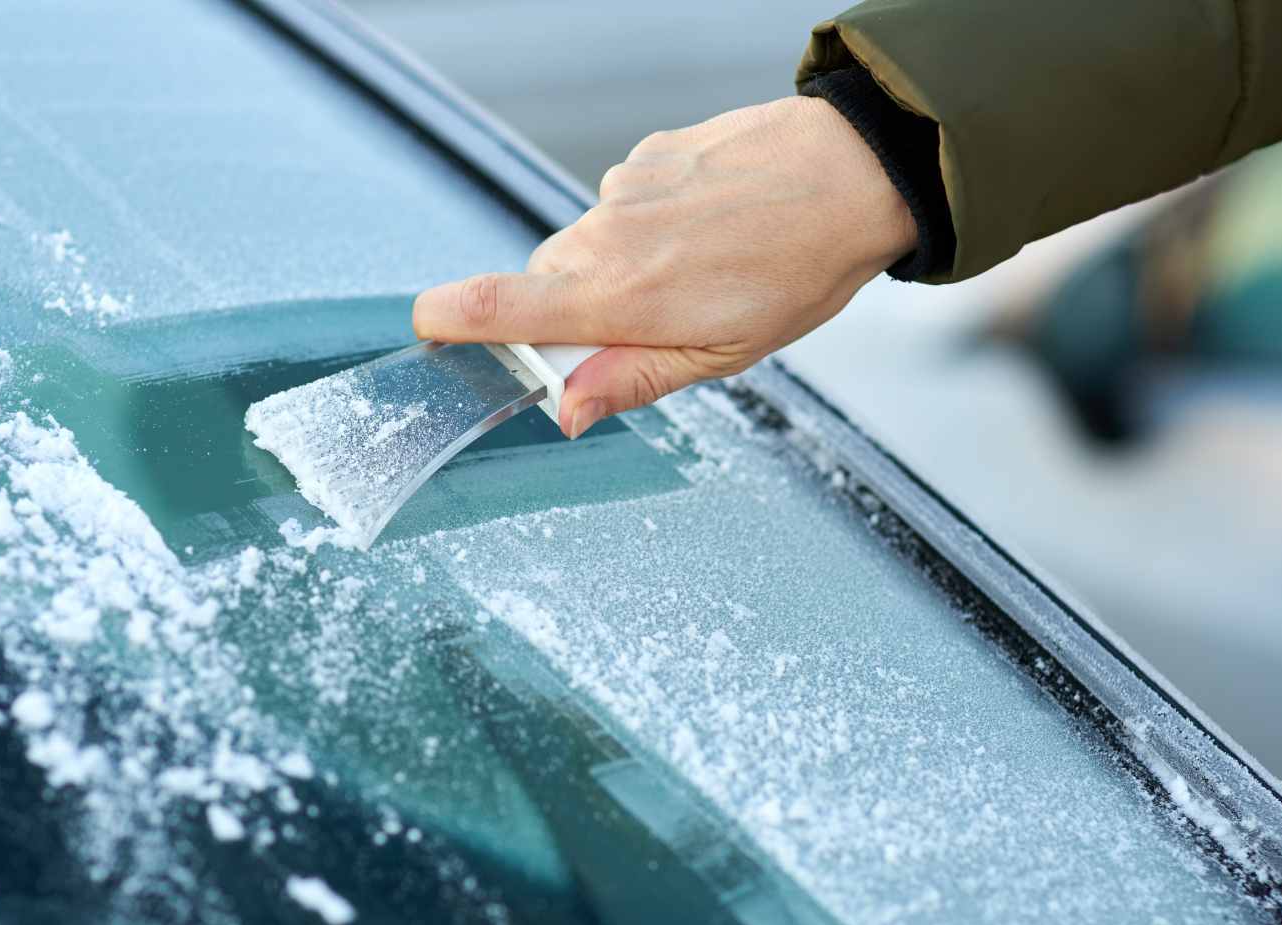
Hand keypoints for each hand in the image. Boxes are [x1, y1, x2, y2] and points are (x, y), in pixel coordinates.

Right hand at [412, 96, 916, 437]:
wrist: (851, 176)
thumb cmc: (794, 273)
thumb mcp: (719, 357)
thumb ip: (630, 380)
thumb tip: (565, 412)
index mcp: (617, 297)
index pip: (497, 307)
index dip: (447, 321)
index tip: (431, 331)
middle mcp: (606, 237)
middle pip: (544, 284)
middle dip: (574, 312)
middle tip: (645, 325)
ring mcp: (623, 189)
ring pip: (587, 244)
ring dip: (618, 267)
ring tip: (695, 270)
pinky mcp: (646, 156)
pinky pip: (622, 202)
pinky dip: (648, 223)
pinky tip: (705, 227)